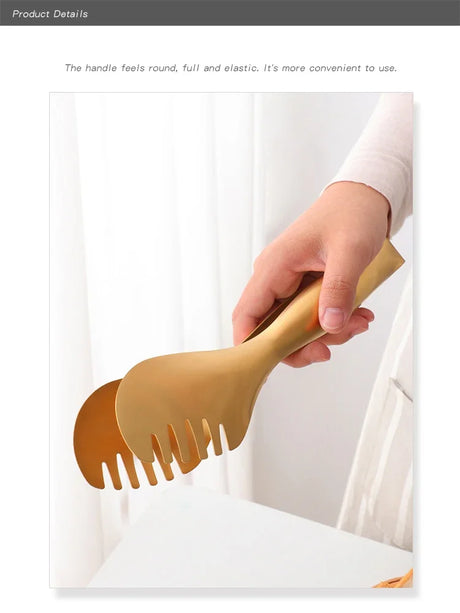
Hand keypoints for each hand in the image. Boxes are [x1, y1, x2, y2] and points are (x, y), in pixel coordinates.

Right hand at [232, 181, 389, 366]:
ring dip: (326, 332)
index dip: (251, 344)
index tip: (271, 363)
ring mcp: (290, 283)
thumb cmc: (351, 214)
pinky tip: (357, 313)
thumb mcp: (350, 251)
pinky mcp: (305, 287)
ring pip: (295, 326)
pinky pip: (311, 315)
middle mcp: (275, 278)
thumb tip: (329, 325)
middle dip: (303, 343)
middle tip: (331, 345)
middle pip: (272, 329)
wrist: (363, 197)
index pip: (247, 314)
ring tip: (358, 320)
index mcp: (274, 267)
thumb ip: (339, 289)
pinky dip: (333, 320)